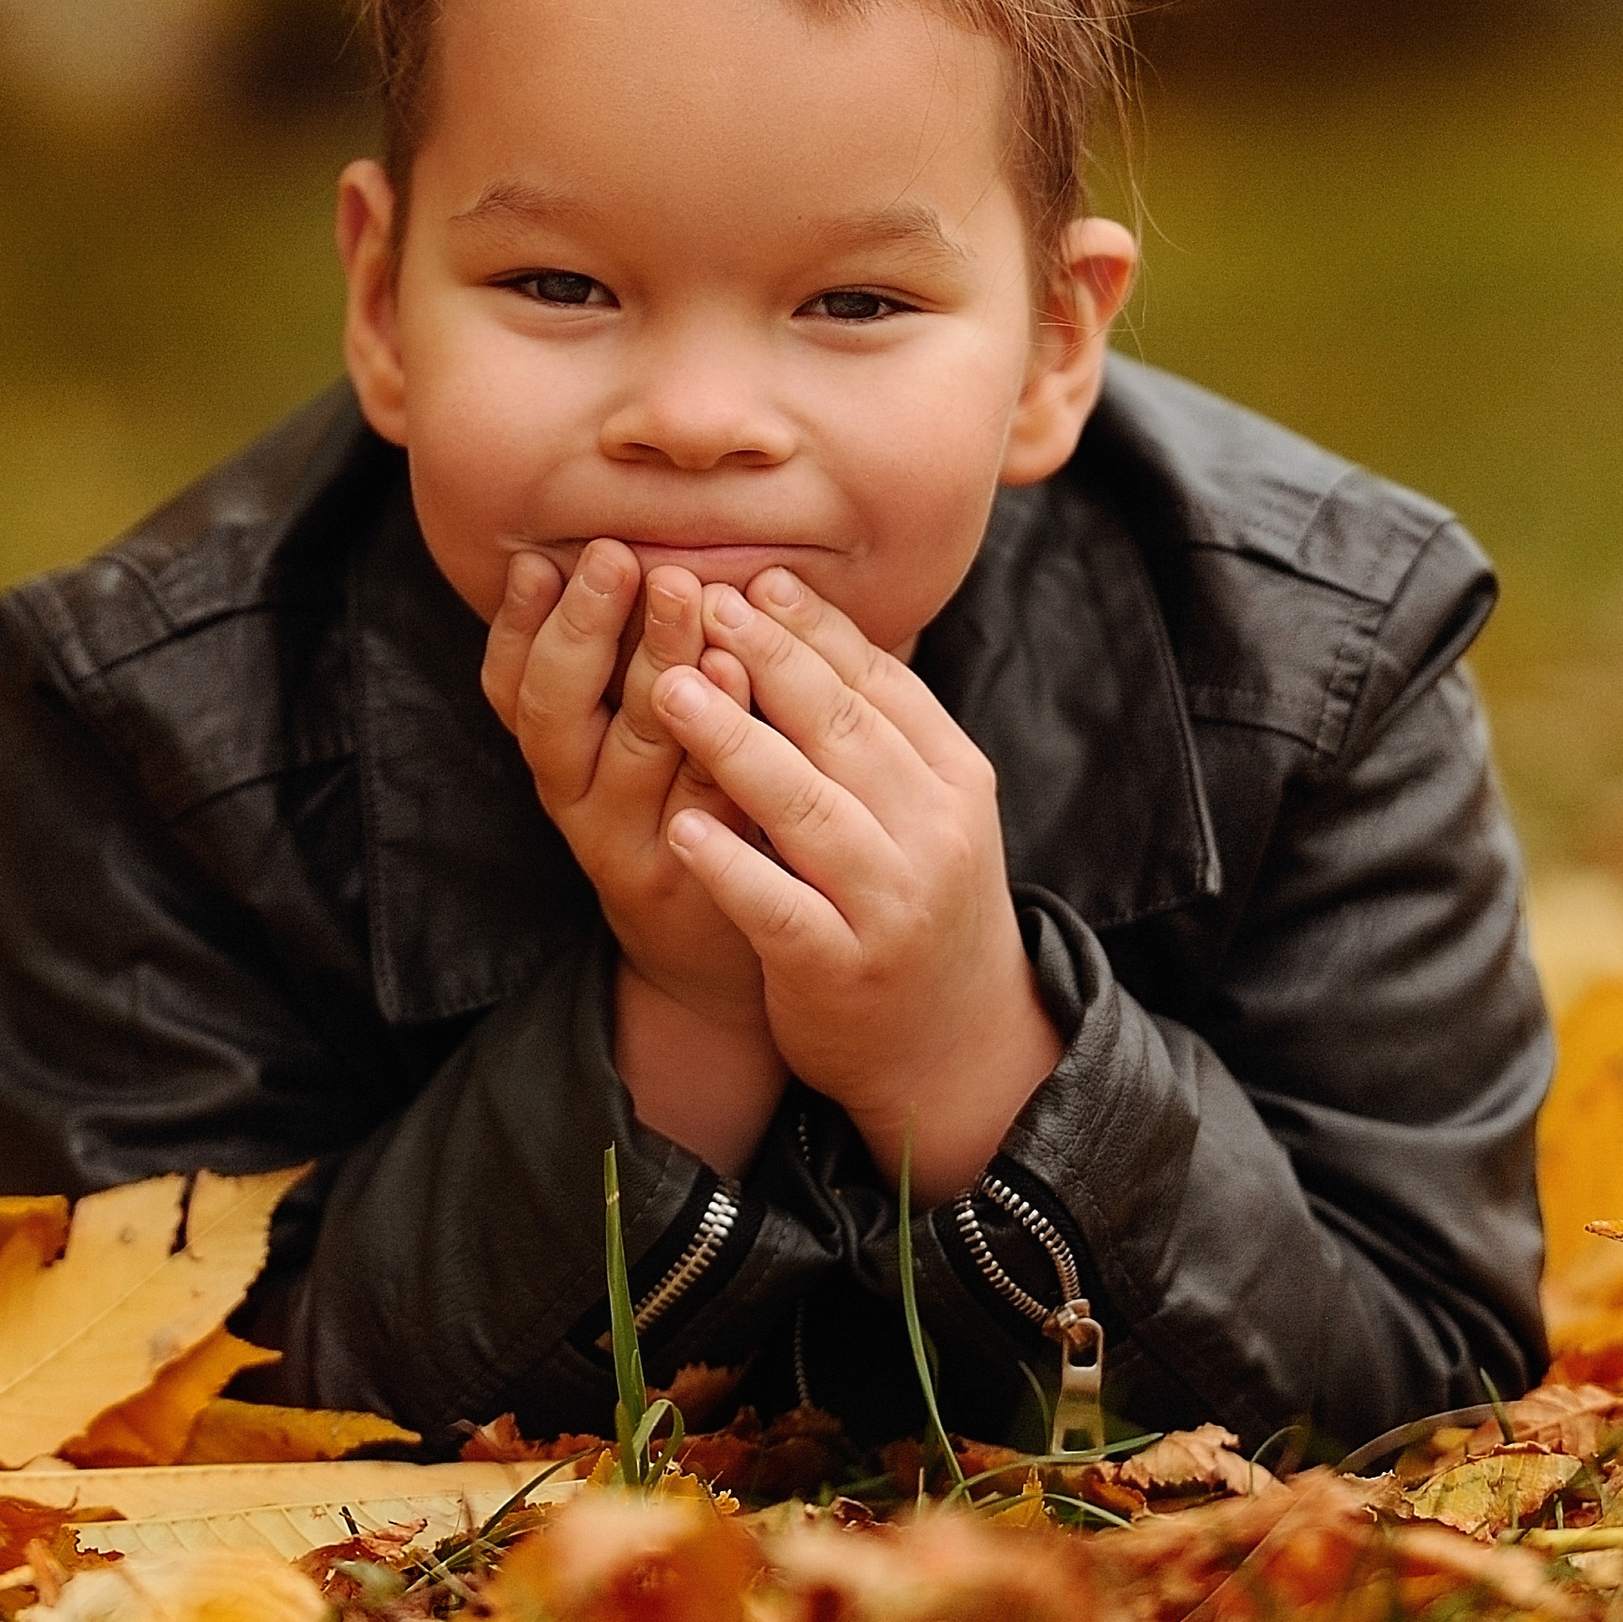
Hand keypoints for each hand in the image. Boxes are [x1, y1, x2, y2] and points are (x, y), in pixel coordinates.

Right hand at [482, 542, 785, 1170]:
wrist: (720, 959)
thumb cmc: (687, 815)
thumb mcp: (637, 739)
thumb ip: (633, 660)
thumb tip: (644, 540)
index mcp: (558, 756)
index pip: (512, 687)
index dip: (519, 625)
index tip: (539, 559)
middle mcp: (578, 800)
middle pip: (559, 710)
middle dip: (583, 627)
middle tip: (617, 555)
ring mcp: (636, 843)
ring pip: (634, 747)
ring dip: (655, 663)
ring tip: (685, 591)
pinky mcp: (698, 877)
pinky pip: (707, 797)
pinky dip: (719, 732)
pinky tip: (741, 674)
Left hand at [653, 569, 1063, 1202]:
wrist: (954, 1045)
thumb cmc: (915, 902)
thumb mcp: (922, 809)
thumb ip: (872, 727)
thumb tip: (794, 617)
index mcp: (954, 777)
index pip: (880, 682)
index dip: (812, 627)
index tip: (748, 576)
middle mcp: (935, 833)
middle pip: (841, 728)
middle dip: (767, 659)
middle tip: (697, 599)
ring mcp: (892, 904)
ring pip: (808, 808)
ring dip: (734, 743)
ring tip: (668, 688)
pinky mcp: (843, 968)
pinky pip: (780, 907)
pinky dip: (731, 866)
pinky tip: (683, 827)